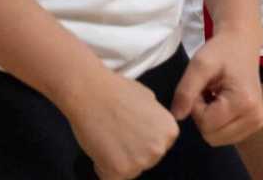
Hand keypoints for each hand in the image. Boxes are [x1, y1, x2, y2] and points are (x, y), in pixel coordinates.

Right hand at [60, 65, 179, 178]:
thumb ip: (156, 121)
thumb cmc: (118, 92)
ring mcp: (140, 161)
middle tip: (118, 134)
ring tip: (108, 138)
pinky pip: (110, 177)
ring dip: (118, 160)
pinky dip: (102, 168)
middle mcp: (159, 148)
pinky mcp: (118, 171)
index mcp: (170, 131)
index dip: (142, 140)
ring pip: (129, 170)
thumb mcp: (151, 101)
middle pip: (146, 160)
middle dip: (132, 151)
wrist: (92, 94)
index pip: (159, 146)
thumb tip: (153, 131)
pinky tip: (100, 148)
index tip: (131, 129)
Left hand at [172, 33, 262, 145]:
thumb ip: (186, 91)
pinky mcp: (255, 123)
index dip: (196, 107)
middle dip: (203, 116)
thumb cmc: (221, 51)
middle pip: (212, 136)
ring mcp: (257, 122)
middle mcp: (255, 117)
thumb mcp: (199, 65)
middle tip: (208, 93)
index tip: (202, 88)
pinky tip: (221, 104)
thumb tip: (177, 117)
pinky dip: (218, 123)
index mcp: (244, 102)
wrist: (242, 43)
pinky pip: (225, 136)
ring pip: (217, 139)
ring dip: (209, 121)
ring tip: (214, 97)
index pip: (206, 124)